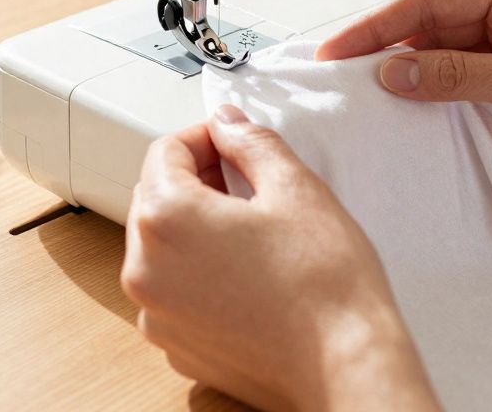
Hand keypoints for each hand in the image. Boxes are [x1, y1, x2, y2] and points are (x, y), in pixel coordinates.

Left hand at [122, 105, 438, 410]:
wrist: (345, 366)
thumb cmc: (325, 286)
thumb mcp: (296, 188)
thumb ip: (251, 144)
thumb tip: (228, 124)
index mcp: (166, 219)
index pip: (164, 152)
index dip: (204, 137)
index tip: (233, 142)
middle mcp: (146, 269)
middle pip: (155, 198)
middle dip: (196, 180)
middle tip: (246, 181)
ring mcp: (156, 314)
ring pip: (161, 247)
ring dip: (194, 228)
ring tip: (251, 230)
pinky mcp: (176, 346)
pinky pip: (172, 292)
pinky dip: (197, 274)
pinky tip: (246, 274)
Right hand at [315, 0, 491, 172]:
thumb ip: (457, 75)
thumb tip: (393, 70)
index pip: (427, 1)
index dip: (375, 26)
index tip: (336, 52)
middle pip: (434, 23)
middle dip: (390, 49)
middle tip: (346, 80)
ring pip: (452, 50)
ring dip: (418, 72)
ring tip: (377, 99)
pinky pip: (475, 74)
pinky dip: (448, 90)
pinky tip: (426, 110)